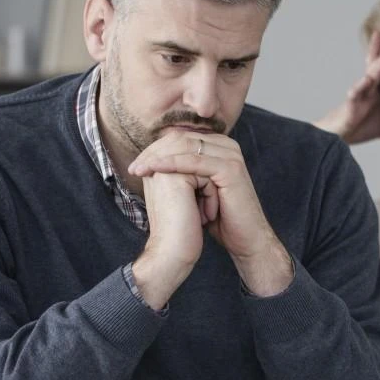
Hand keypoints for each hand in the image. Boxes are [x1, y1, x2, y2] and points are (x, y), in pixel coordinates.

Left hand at [129, 132, 292, 295]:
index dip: (155, 150)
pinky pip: (194, 161)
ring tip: (139, 169)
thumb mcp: (197, 191)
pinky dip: (171, 164)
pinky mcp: (230, 168)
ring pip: (185, 147)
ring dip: (158, 157)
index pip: (180, 140)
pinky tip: (154, 170)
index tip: (135, 165)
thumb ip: (183, 174)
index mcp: (219, 147)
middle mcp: (227, 146)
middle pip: (181, 139)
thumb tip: (153, 164)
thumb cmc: (221, 219)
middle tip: (133, 167)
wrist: (246, 240)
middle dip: (153, 152)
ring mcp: (231, 155)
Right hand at [312, 31, 379, 144]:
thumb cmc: (365, 125)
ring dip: (375, 70)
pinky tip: (365, 81)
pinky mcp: (350, 105)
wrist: (342, 135)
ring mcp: (359, 95)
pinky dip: (359, 87)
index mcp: (378, 89)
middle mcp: (368, 88)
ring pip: (367, 79)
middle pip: (377, 69)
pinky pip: (354, 95)